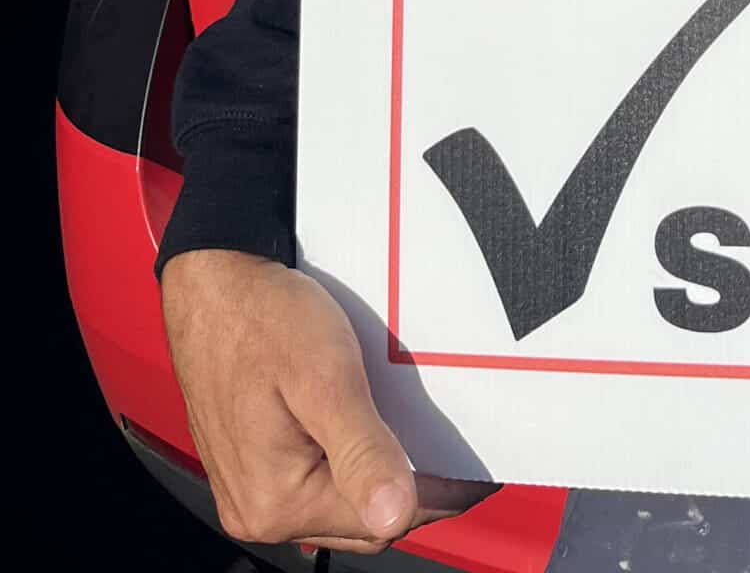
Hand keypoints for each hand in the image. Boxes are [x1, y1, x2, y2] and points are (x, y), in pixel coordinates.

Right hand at [161, 249, 491, 553]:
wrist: (212, 286)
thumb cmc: (265, 320)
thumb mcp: (324, 377)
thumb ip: (361, 451)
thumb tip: (395, 515)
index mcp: (275, 502)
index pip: (380, 521)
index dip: (435, 498)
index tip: (479, 474)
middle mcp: (257, 512)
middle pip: (360, 522)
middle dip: (410, 491)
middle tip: (453, 448)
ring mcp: (249, 493)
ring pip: (338, 506)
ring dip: (378, 476)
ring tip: (416, 437)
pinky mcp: (249, 468)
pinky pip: (314, 484)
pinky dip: (348, 467)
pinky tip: (370, 430)